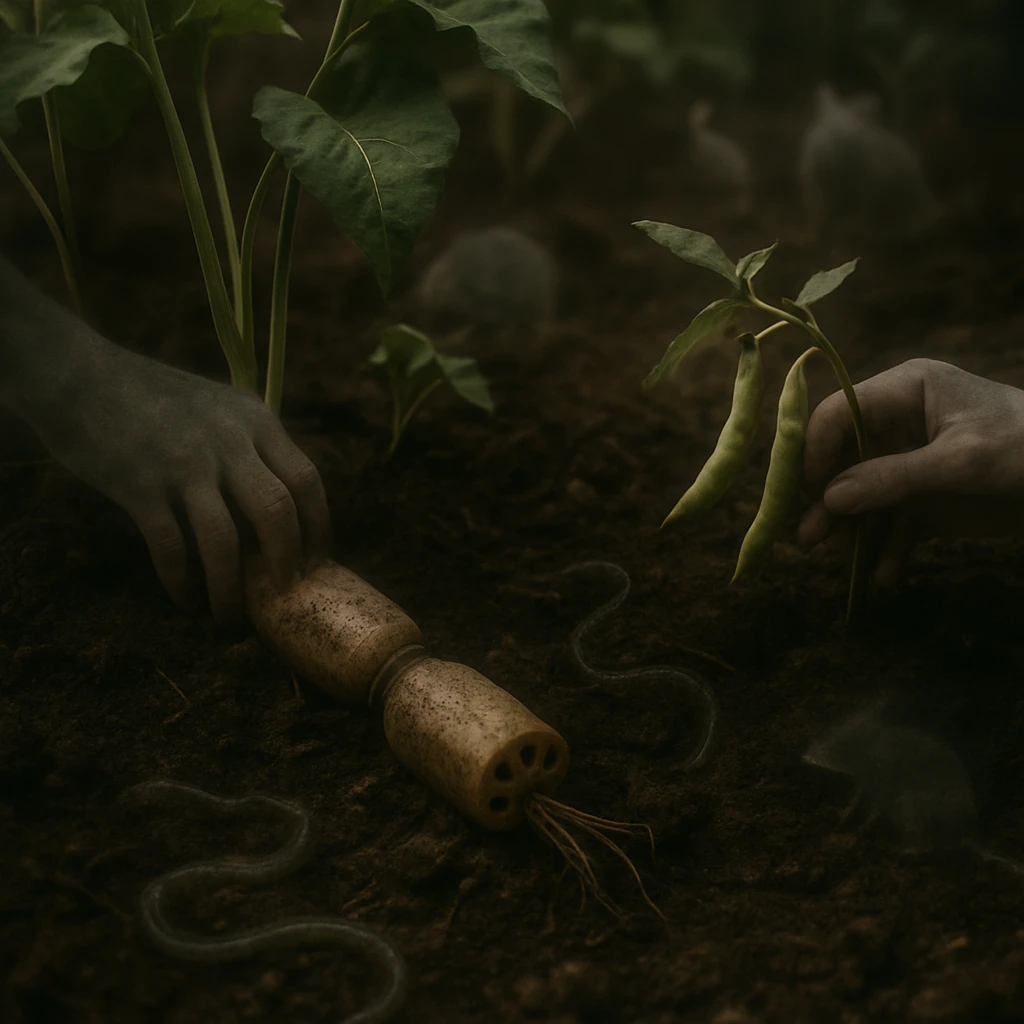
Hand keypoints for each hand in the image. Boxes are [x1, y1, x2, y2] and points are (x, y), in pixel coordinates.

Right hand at [33, 344, 331, 624]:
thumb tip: (279, 510)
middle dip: (286, 562)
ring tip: (230, 617)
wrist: (77, 374)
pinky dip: (181, 580)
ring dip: (230, 589)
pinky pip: (170, 547)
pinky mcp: (139, 485)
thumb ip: (250, 447)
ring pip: (225, 541)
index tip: (317, 561)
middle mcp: (227, 441)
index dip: (318, 527)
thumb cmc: (151, 396)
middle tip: (284, 595)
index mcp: (254, 420)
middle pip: (277, 512)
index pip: (306, 480)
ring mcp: (183, 463)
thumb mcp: (218, 407)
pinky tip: (185, 599)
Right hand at [798, 358, 1023, 584]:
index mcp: (904, 392)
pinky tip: (887, 577)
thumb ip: (894, 478)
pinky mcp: (922, 500)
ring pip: (859, 497)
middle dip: (827, 500)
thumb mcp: (962, 461)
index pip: (837, 414)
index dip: (815, 450)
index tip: (806, 492)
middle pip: (840, 460)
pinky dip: (886, 551)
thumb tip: (829, 498)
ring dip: (851, 531)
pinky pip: (890, 525)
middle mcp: (896, 425)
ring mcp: (907, 464)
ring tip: (848, 562)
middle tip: (810, 538)